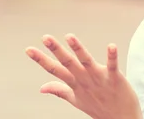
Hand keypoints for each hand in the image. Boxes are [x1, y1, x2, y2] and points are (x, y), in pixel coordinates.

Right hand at [25, 34, 141, 118]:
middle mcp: (84, 81)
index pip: (55, 70)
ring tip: (70, 36)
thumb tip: (41, 88)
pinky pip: (113, 66)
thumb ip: (60, 90)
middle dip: (56, 50)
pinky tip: (111, 45)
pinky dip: (112, 56)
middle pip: (68, 63)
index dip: (41, 60)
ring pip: (86, 62)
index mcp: (75, 84)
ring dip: (78, 49)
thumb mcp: (76, 99)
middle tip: (45, 37)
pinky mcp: (115, 79)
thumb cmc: (98, 107)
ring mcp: (99, 80)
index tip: (28, 49)